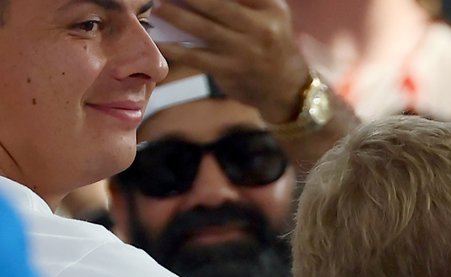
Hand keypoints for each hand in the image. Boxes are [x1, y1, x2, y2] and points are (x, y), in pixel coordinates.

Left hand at [155, 0, 311, 124]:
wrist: (287, 88)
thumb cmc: (272, 42)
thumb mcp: (272, 13)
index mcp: (271, 8)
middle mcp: (261, 28)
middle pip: (218, 4)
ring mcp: (245, 51)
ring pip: (204, 29)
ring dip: (176, 16)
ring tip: (157, 5)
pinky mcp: (230, 70)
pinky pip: (197, 57)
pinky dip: (176, 49)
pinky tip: (160, 42)